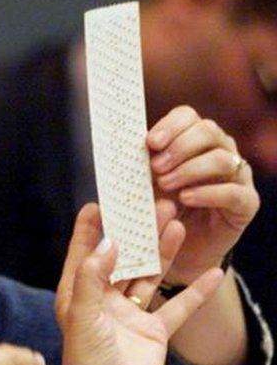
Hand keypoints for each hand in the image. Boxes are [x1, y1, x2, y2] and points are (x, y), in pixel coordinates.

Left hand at [54, 204, 222, 364]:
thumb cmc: (87, 364)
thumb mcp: (82, 316)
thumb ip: (92, 277)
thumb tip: (108, 242)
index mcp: (77, 296)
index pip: (84, 254)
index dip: (90, 228)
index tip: (99, 202)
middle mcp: (102, 301)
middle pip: (122, 258)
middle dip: (136, 232)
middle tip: (153, 204)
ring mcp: (129, 315)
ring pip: (150, 275)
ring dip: (164, 252)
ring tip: (178, 223)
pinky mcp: (153, 332)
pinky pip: (177, 306)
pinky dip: (194, 291)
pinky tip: (213, 271)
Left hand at [148, 106, 259, 283]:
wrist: (177, 247)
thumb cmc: (159, 209)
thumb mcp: (144, 185)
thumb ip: (137, 167)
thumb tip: (118, 150)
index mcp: (194, 139)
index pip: (187, 117)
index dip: (170, 126)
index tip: (150, 143)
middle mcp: (220, 151)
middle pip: (207, 131)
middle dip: (179, 147)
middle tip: (155, 168)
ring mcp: (237, 175)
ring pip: (221, 159)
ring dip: (189, 169)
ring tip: (166, 185)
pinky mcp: (245, 203)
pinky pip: (233, 191)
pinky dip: (207, 192)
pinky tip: (185, 198)